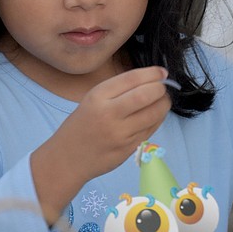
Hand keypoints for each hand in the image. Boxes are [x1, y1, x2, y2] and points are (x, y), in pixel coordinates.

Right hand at [33, 66, 171, 222]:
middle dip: (160, 89)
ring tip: (163, 100)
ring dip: (164, 104)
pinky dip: (158, 118)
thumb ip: (119, 90)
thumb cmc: (81, 125)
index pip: (132, 79)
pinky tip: (155, 114)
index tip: (161, 73)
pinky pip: (151, 129)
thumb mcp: (92, 100)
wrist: (68, 159)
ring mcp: (120, 133)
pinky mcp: (129, 148)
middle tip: (163, 87)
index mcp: (98, 97)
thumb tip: (153, 79)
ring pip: (154, 114)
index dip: (152, 73)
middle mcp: (109, 114)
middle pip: (146, 95)